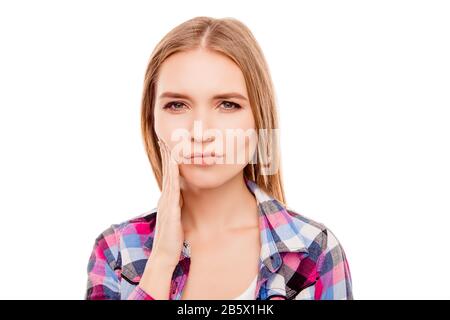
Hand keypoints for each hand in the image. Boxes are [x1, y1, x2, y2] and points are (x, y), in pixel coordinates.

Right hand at [138, 138, 184, 298]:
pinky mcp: (171, 210)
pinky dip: (174, 177)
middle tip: (165, 138)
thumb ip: (177, 206)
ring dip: (169, 161)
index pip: (168, 175)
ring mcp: (166, 203)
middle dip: (166, 155)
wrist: (165, 254)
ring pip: (169, 178)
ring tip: (169, 146)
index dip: (169, 160)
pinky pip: (173, 190)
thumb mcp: (175, 217)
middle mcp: (165, 198)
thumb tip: (181, 197)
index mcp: (167, 199)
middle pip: (166, 172)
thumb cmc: (172, 238)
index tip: (169, 146)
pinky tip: (176, 167)